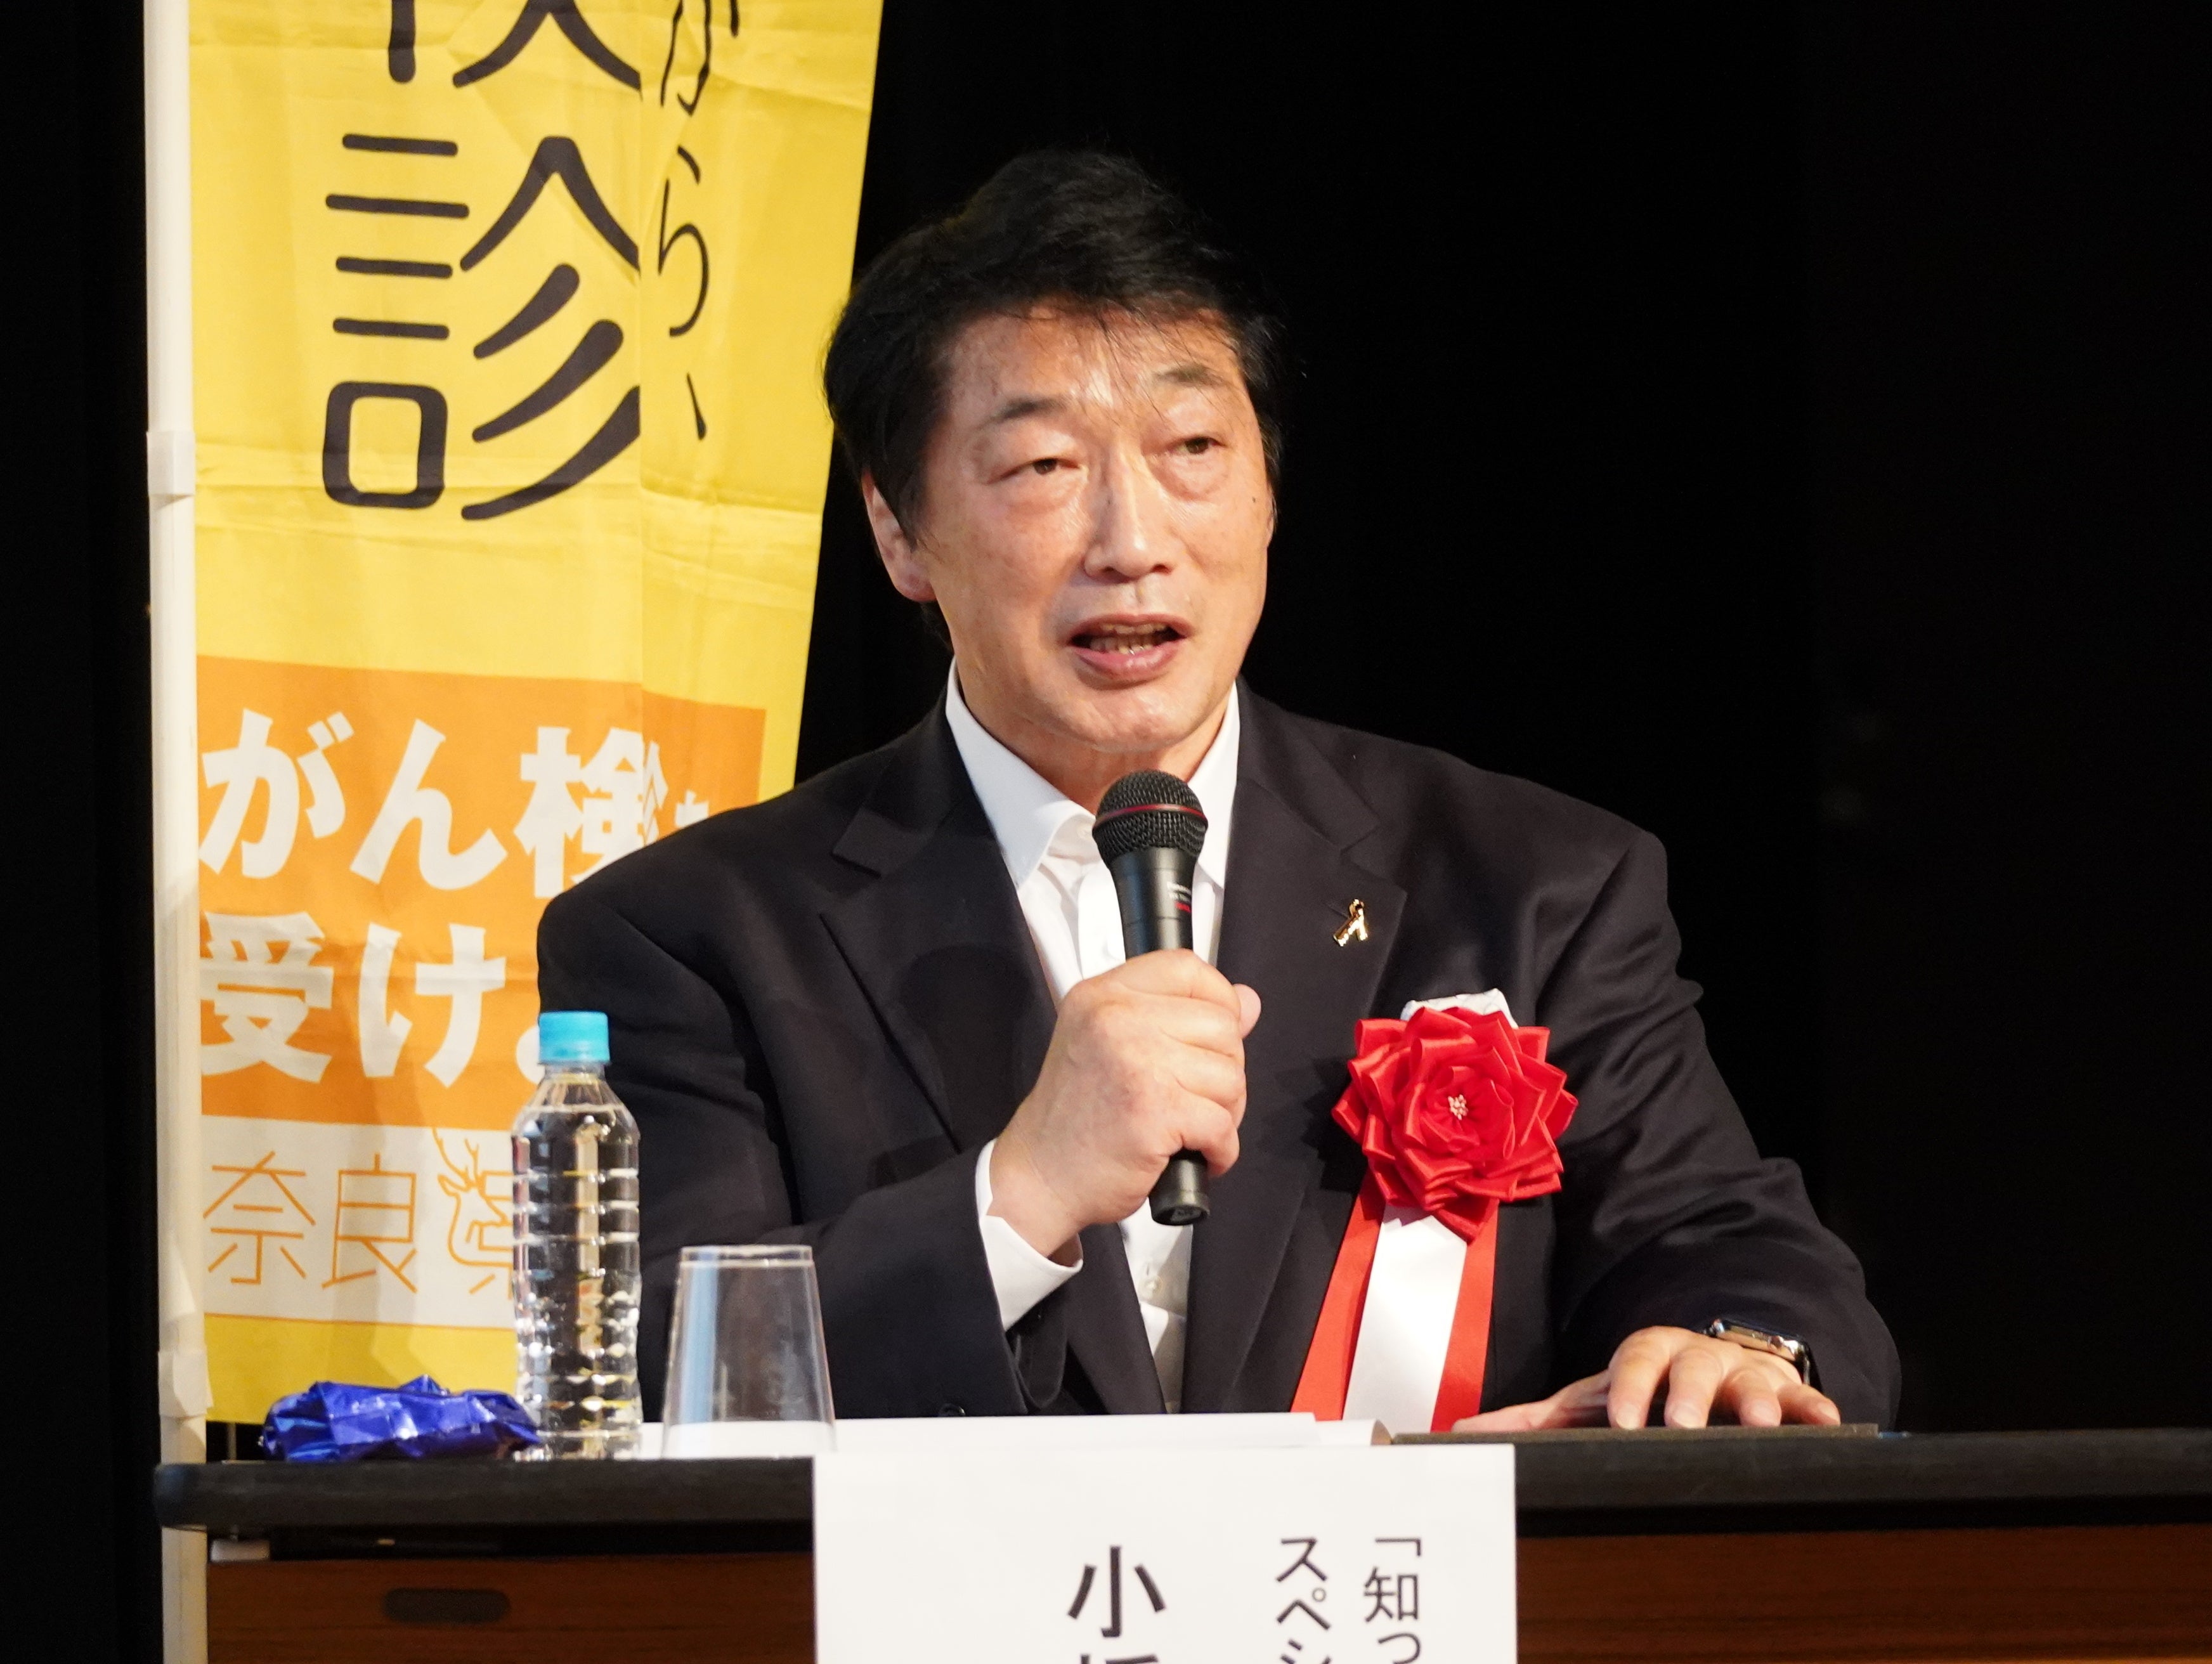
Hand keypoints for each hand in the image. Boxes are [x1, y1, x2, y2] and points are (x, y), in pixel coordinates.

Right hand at [990, 950, 1260, 1259]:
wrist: (1041, 1176)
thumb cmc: (1075, 1117)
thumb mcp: (1111, 1044)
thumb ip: (1176, 1016)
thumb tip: (1247, 1002)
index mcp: (1103, 996)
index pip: (1187, 968)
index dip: (1217, 1000)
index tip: (1211, 1035)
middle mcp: (1116, 1019)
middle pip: (1221, 1025)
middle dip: (1224, 1069)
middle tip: (1195, 1098)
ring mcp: (1137, 1063)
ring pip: (1230, 1076)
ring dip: (1224, 1113)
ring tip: (1190, 1128)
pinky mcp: (1155, 1111)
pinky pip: (1223, 1124)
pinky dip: (1220, 1149)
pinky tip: (1195, 1153)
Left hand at [1453, 1325, 1841, 1430]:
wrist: (1715, 1364)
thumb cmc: (1644, 1389)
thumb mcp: (1589, 1399)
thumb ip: (1532, 1418)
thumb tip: (1461, 1437)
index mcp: (1648, 1353)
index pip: (1635, 1361)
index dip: (1630, 1388)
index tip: (1623, 1421)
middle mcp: (1697, 1356)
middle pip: (1693, 1366)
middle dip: (1688, 1395)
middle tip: (1682, 1426)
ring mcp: (1744, 1373)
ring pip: (1753, 1381)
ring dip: (1759, 1401)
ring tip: (1761, 1426)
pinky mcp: (1788, 1392)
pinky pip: (1807, 1397)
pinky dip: (1817, 1409)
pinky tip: (1828, 1424)